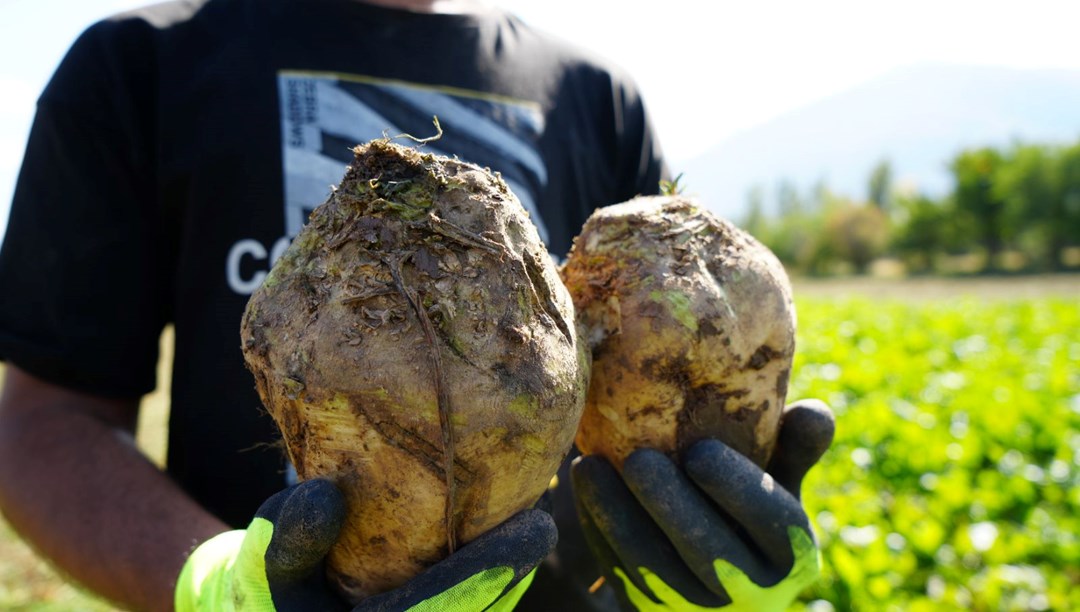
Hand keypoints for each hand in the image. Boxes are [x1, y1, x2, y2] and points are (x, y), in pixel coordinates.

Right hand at [174, 479, 556, 610]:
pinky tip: (508, 543)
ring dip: (509, 578)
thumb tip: (325, 495)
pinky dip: (492, 582)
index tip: (534, 530)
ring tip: (533, 526)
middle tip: (542, 523)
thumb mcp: (259, 565)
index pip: (441, 610)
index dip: (492, 571)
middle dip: (511, 572)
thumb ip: (287, 538)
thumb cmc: (267, 593)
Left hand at [571, 400, 834, 610]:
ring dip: (617, 518)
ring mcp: (698, 611)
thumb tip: (812, 410)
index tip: (700, 451)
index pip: (773, 522)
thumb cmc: (749, 509)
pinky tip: (582, 490)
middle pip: (710, 553)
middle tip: (638, 460)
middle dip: (670, 506)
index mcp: (793, 555)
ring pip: (654, 571)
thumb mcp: (781, 484)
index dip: (737, 488)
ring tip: (589, 467)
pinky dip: (598, 533)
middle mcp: (753, 594)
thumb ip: (793, 449)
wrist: (718, 580)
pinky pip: (621, 576)